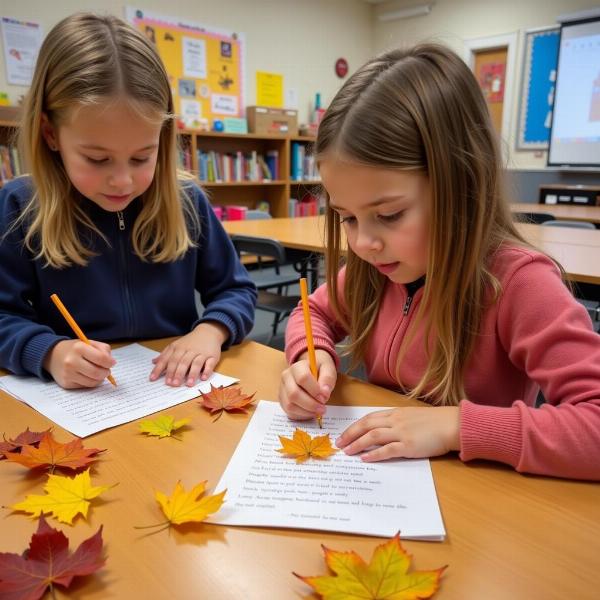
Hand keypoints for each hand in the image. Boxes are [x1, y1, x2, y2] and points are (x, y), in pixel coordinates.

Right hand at [43, 339, 115, 388]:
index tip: (112, 363)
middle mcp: (71, 361)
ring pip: (93, 382)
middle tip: (107, 370)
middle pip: (97, 373)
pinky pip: (85, 386)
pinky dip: (90, 382)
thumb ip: (104, 349)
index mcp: (79, 348)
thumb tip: (111, 362)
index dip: (110, 362)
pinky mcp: (66, 383)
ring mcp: (68, 374)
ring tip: (98, 372)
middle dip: (106, 372)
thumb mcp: (89, 343)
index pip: (101, 358)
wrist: (53, 355)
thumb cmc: (75, 349)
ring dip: (100, 379)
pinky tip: (88, 375)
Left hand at [149, 322, 228, 386]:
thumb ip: (165, 355)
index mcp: (178, 348)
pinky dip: (207, 370)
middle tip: (172, 384)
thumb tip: (153, 362)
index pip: (167, 359)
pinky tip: (203, 378)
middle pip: (182, 362)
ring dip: (192, 373)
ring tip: (188, 384)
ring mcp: (201, 353)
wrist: (208, 332)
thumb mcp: (176, 345)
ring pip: (196, 363)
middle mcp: (189, 350)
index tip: (153, 379)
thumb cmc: (190, 342)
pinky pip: (210, 363)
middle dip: (176, 373)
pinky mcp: (212, 356)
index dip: (160, 369)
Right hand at [278, 349, 336, 419]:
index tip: (324, 397)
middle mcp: (286, 377)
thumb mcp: (328, 369)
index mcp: (297, 367)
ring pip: (290, 405)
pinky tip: (310, 412)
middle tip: (323, 408)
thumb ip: (327, 379)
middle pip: (294, 394)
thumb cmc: (319, 370)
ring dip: (306, 412)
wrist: (311, 370)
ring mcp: (282, 389)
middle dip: (310, 404)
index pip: (302, 378)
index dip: (314, 390)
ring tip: (317, 411)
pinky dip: (301, 415)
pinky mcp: (282, 400)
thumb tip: (324, 393)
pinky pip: (289, 412)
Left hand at [335, 406, 460, 460]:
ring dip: (357, 444)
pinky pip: (387, 450)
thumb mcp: (412, 416)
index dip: (354, 426)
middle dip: (350, 434)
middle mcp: (395, 421)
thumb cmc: (434, 422)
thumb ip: (397, 421)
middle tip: (339, 443)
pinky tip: (365, 459)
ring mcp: (401, 433)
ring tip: (347, 451)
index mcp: (395, 413)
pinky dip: (374, 454)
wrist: (452, 424)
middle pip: (366, 425)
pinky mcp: (409, 445)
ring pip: (373, 436)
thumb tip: (381, 430)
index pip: (369, 418)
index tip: (344, 433)